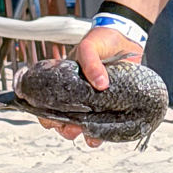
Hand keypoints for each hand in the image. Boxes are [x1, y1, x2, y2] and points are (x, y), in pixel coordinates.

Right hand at [33, 27, 142, 145]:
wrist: (126, 38)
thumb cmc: (102, 40)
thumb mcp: (89, 47)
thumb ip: (90, 63)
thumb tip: (101, 84)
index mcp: (64, 82)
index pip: (47, 104)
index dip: (46, 116)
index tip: (53, 121)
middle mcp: (77, 95)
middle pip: (64, 120)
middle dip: (66, 128)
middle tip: (74, 126)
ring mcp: (94, 101)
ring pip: (83, 126)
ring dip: (84, 134)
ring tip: (90, 133)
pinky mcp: (111, 105)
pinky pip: (104, 125)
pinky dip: (103, 132)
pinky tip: (105, 133)